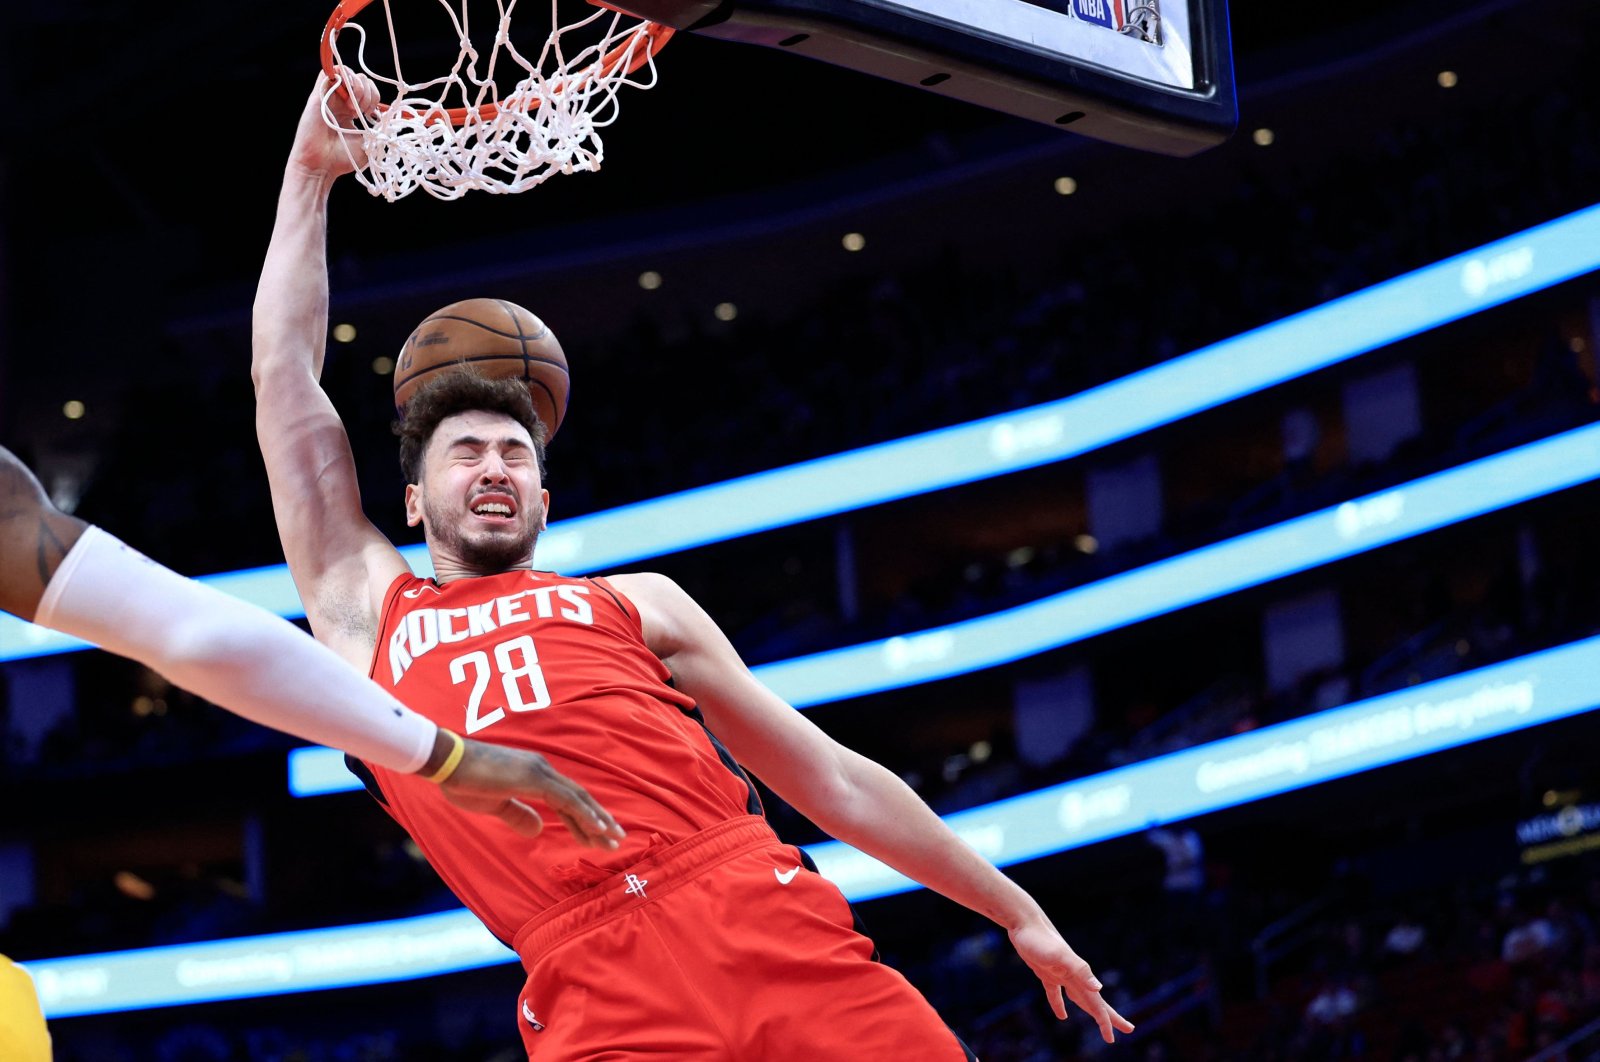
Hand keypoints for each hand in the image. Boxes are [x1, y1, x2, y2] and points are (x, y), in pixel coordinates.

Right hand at [287, 69, 380, 179]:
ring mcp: (329, 96)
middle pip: (360, 79)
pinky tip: (347, 99)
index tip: (373, 116)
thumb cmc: (343, 158)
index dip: (375, 98)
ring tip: (355, 107)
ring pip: (347, 72)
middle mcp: (340, 101)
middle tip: (364, 112)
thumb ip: (380, 128)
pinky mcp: (318, 94)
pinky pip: (329, 71)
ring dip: (358, 87)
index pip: (368, 90)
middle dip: (369, 93)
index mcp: (352, 111)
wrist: (322, 166)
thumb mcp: (370, 143)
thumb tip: (392, 117)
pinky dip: (344, 79)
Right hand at [437, 738, 626, 848]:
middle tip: (617, 840)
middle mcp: (542, 770)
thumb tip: (539, 829)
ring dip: (598, 820)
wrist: (446, 761)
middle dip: (599, 820)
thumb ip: (518, 814)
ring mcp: (539, 772)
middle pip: (579, 798)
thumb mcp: (494, 805)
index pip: (567, 799)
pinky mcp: (533, 778)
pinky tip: (598, 828)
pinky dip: (584, 814)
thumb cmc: (464, 780)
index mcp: (534, 775)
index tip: (599, 836)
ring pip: (578, 799)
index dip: (584, 818)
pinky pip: (566, 799)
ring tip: (614, 840)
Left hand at [1008, 918, 1135, 1043]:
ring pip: (1080, 998)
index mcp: (1079, 975)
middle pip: (1094, 1002)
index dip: (1107, 1021)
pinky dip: (1060, 1005)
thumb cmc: (1040, 939)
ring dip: (1091, 1010)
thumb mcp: (1059, 955)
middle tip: (1127, 1030)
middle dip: (1109, 1017)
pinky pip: (1056, 994)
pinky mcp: (1046, 973)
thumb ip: (1080, 970)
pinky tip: (1062, 1016)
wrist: (1024, 922)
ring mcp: (1061, 974)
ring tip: (1100, 1022)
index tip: (1116, 1037)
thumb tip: (1099, 987)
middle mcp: (1074, 976)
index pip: (1097, 1003)